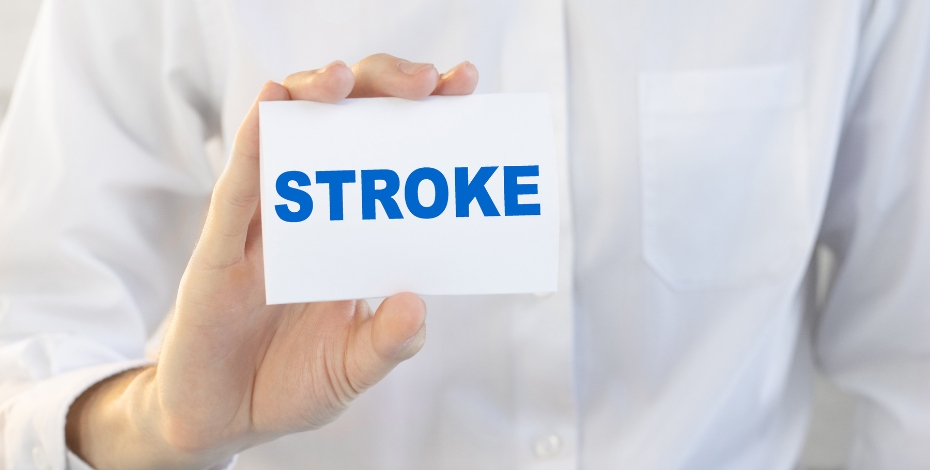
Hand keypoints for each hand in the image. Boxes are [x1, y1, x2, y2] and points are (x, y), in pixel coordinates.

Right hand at [65, 54, 478, 469]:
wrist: (223, 420)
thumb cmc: (291, 383)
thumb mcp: (354, 368)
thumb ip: (388, 343)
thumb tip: (416, 304)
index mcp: (350, 235)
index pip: (389, 156)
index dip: (423, 115)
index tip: (461, 84)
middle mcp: (308, 215)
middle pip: (344, 125)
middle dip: (382, 89)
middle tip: (422, 83)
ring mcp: (263, 226)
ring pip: (287, 138)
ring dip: (315, 96)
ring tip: (344, 78)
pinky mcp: (219, 247)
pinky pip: (237, 186)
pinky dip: (255, 143)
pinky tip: (273, 105)